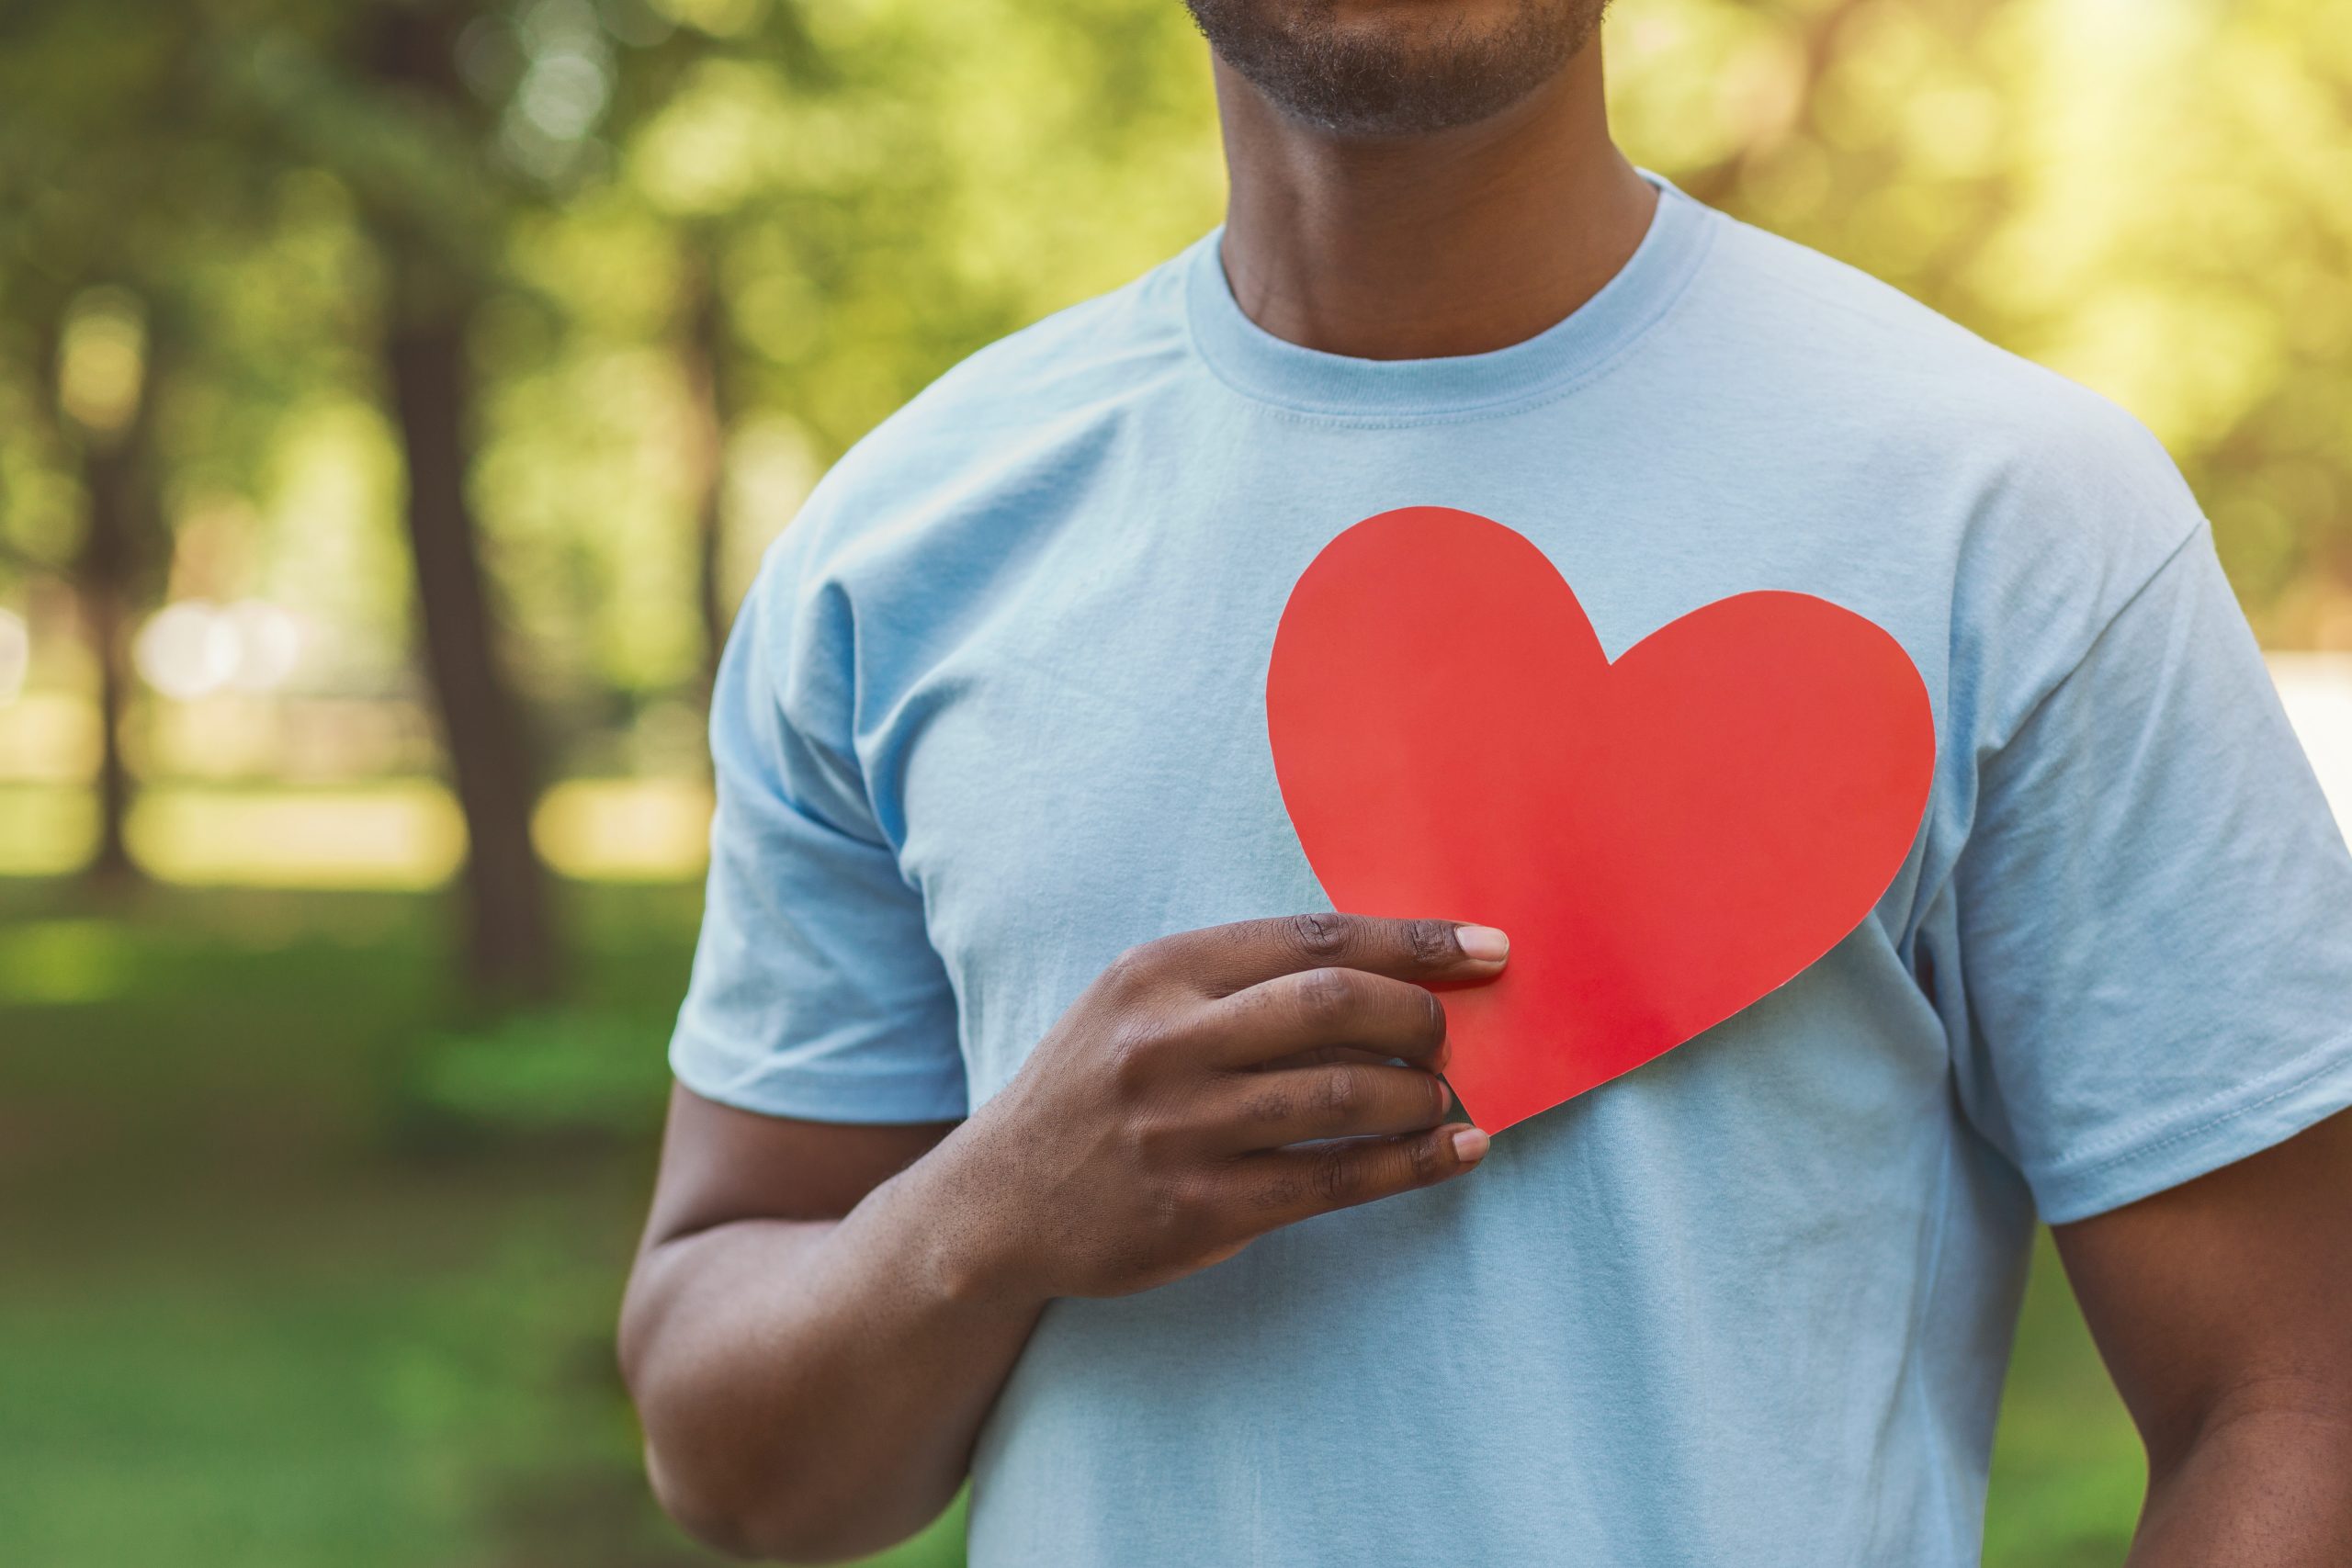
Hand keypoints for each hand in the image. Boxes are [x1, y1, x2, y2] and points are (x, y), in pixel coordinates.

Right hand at [935, 913, 1508, 1301]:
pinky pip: (1333, 1180)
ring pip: (1344, 1095)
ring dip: (1422, 1095)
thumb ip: (1240, 983)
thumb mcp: (1139, 1005)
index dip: (1414, 941)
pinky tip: (1457, 1153)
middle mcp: (1166, 1042)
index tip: (1487, 949)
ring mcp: (1182, 1129)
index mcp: (1158, 972)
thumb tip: (1391, 973)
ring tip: (1446, 1098)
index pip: (1312, 937)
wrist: (998, 1200)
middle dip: (1420, 1016)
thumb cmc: (1096, 1087)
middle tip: (1450, 1037)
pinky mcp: (1198, 1209)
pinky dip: (1411, 1164)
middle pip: (1334, 1004)